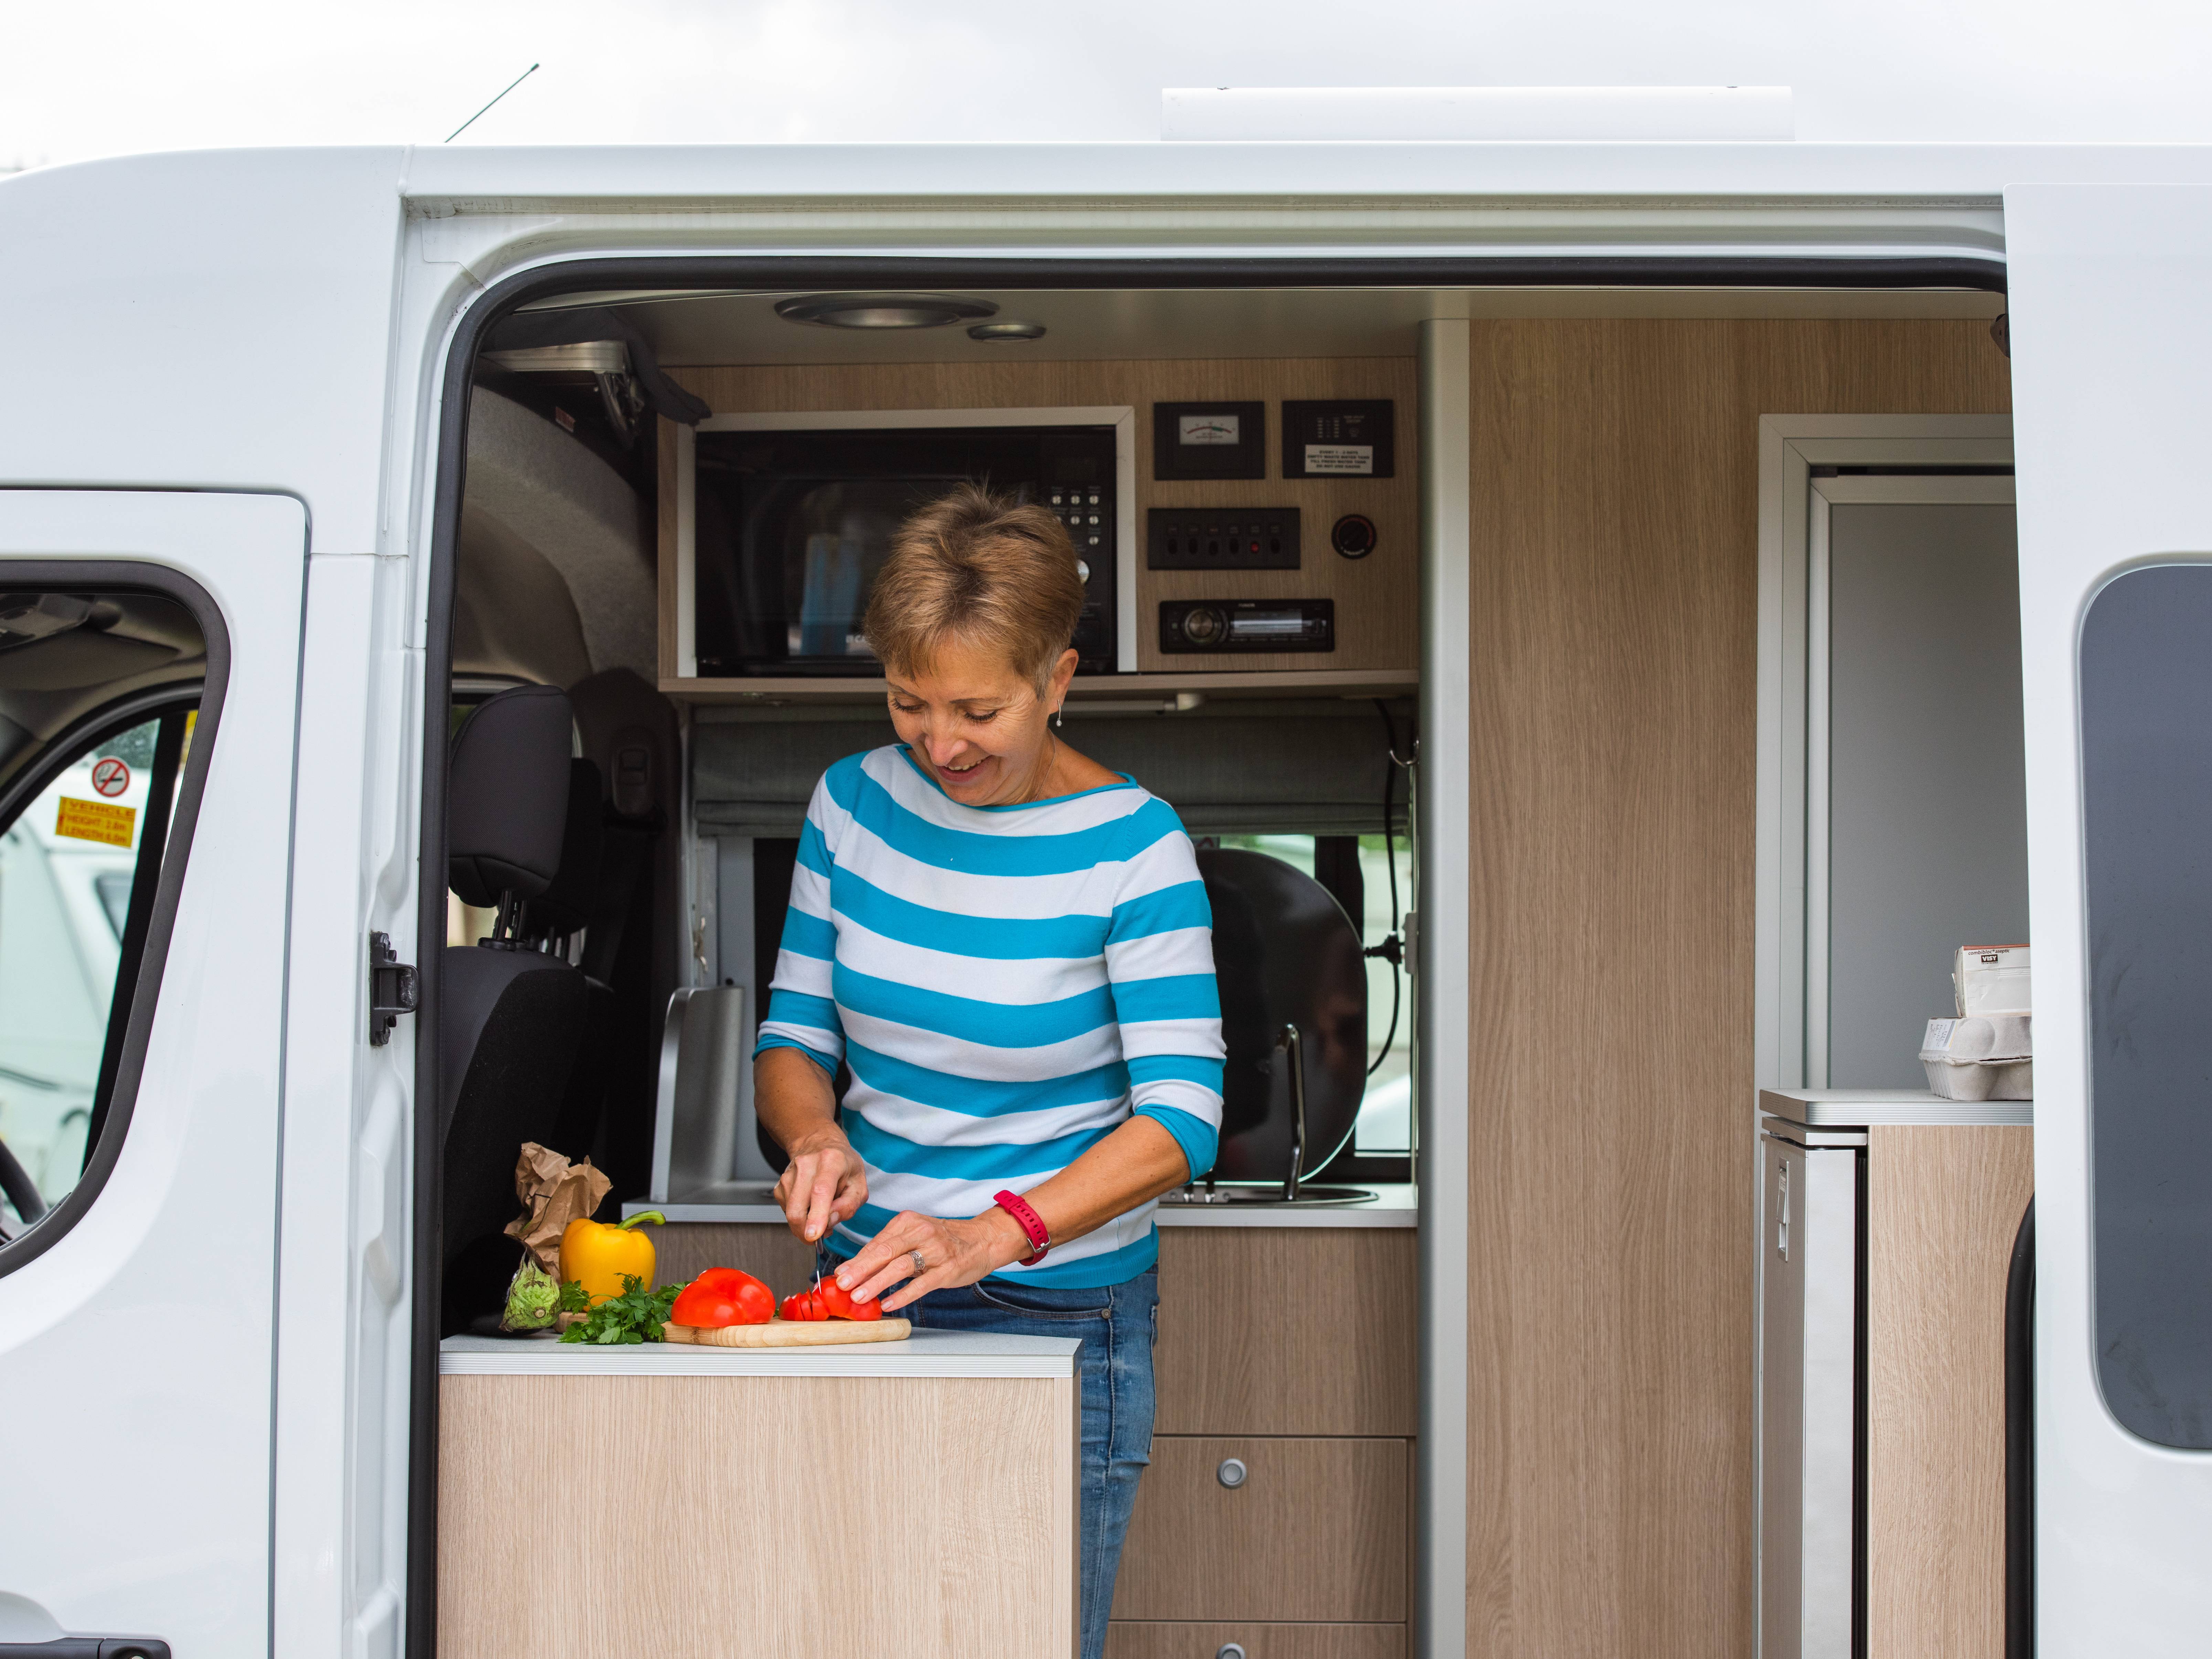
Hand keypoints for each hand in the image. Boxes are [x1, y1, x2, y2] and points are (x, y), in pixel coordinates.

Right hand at [771, 1129, 866, 1244]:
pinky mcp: (779, 1184)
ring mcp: (789, 1174)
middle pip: (798, 1207)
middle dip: (807, 1231)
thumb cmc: (842, 1165)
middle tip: (822, 1233)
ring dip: (805, 1223)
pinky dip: (799, 1216)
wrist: (820, 1145)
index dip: (816, 1216)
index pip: (820, 1191)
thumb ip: (849, 1205)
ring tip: (821, 1212)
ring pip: (791, 1213)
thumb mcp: (859, 1184)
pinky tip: (810, 1206)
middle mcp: (806, 1165)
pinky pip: (786, 1211)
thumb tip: (830, 1222)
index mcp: (831, 1161)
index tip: (813, 1235)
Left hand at [832, 1207, 1029, 1313]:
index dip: (856, 1259)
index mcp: (909, 1221)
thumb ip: (889, 1248)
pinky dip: (903, 1294)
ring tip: (860, 1296)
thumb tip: (856, 1268)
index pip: (877, 1241)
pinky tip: (888, 1304)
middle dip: (860, 1269)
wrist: (983, 1238)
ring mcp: (936, 1250)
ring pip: (900, 1266)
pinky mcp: (948, 1268)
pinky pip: (922, 1283)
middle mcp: (921, 1232)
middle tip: (842, 1284)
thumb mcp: (916, 1235)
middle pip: (885, 1251)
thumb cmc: (944, 1239)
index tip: (840, 1274)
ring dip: (877, 1282)